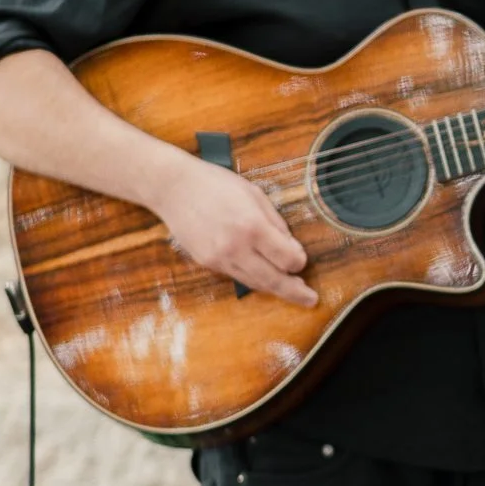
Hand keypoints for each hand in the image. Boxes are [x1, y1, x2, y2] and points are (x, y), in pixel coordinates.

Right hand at [151, 154, 317, 306]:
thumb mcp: (256, 195)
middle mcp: (236, 247)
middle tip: (310, 300)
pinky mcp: (207, 263)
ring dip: (275, 288)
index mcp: (253, 226)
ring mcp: (219, 258)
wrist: (174, 188)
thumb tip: (292, 248)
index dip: (299, 261)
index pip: (287, 259)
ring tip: (292, 291)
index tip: (302, 258)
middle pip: (273, 280)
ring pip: (254, 283)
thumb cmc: (217, 185)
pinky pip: (237, 276)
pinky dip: (253, 278)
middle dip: (294, 292)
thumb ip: (276, 223)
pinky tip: (264, 275)